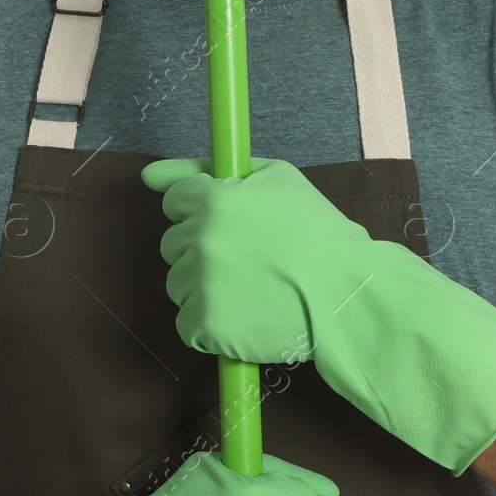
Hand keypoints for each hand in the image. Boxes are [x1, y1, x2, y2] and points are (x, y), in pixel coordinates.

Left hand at [142, 155, 495, 475]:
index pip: (176, 202)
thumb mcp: (275, 178)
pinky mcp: (205, 325)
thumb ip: (205, 169)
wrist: (347, 292)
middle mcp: (200, 238)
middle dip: (203, 249)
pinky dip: (210, 326)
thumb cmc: (317, 232)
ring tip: (249, 290)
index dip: (203, 211)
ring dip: (204, 288)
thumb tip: (148, 176)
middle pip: (173, 244)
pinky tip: (244, 317)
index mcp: (214, 199)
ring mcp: (200, 284)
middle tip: (248, 260)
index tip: (233, 227)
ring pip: (178, 284)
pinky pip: (187, 324)